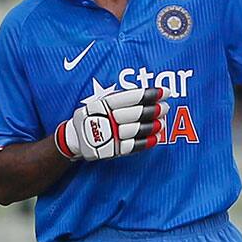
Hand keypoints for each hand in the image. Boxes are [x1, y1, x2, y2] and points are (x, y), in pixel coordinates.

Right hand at [55, 87, 169, 160]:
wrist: (76, 137)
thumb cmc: (96, 114)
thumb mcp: (103, 100)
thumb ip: (122, 97)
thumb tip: (149, 93)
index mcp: (105, 103)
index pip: (132, 97)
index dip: (150, 94)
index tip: (165, 92)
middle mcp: (107, 118)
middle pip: (135, 113)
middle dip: (154, 110)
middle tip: (166, 107)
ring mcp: (109, 134)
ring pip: (136, 129)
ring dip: (152, 125)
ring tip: (163, 122)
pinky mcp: (112, 149)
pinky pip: (132, 146)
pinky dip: (146, 142)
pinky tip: (157, 138)